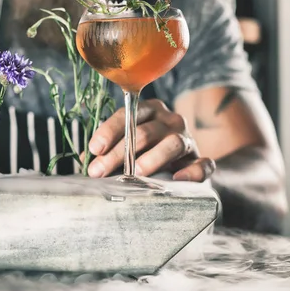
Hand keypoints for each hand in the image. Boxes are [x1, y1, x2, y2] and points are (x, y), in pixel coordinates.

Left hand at [86, 99, 215, 181]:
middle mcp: (170, 120)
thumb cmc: (143, 155)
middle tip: (99, 171)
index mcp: (149, 111)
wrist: (178, 170)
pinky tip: (176, 180)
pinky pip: (204, 165)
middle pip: (144, 133)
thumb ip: (107, 150)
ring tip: (134, 174)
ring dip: (150, 160)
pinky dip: (192, 172)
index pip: (128, 114)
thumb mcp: (124, 148)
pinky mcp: (202, 161)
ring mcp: (188, 140)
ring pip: (172, 144)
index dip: (109, 131)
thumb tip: (85, 160)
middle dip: (119, 153)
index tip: (94, 149)